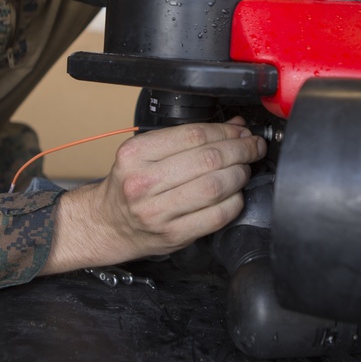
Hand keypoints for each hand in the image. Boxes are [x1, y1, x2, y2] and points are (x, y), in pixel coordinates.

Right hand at [40, 118, 265, 273]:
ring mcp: (158, 212)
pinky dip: (234, 202)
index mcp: (135, 155)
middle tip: (253, 147)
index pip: (193, 135)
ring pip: (215, 186)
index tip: (242, 131)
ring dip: (239, 175)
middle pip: (208, 159)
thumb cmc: (131, 185)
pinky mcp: (173, 235)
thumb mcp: (147, 153)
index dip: (226, 131)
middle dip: (240, 150)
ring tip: (244, 169)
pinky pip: (216, 215)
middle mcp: (143, 183)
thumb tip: (234, 126)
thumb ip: (188, 139)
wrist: (108, 223)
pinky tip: (235, 195)